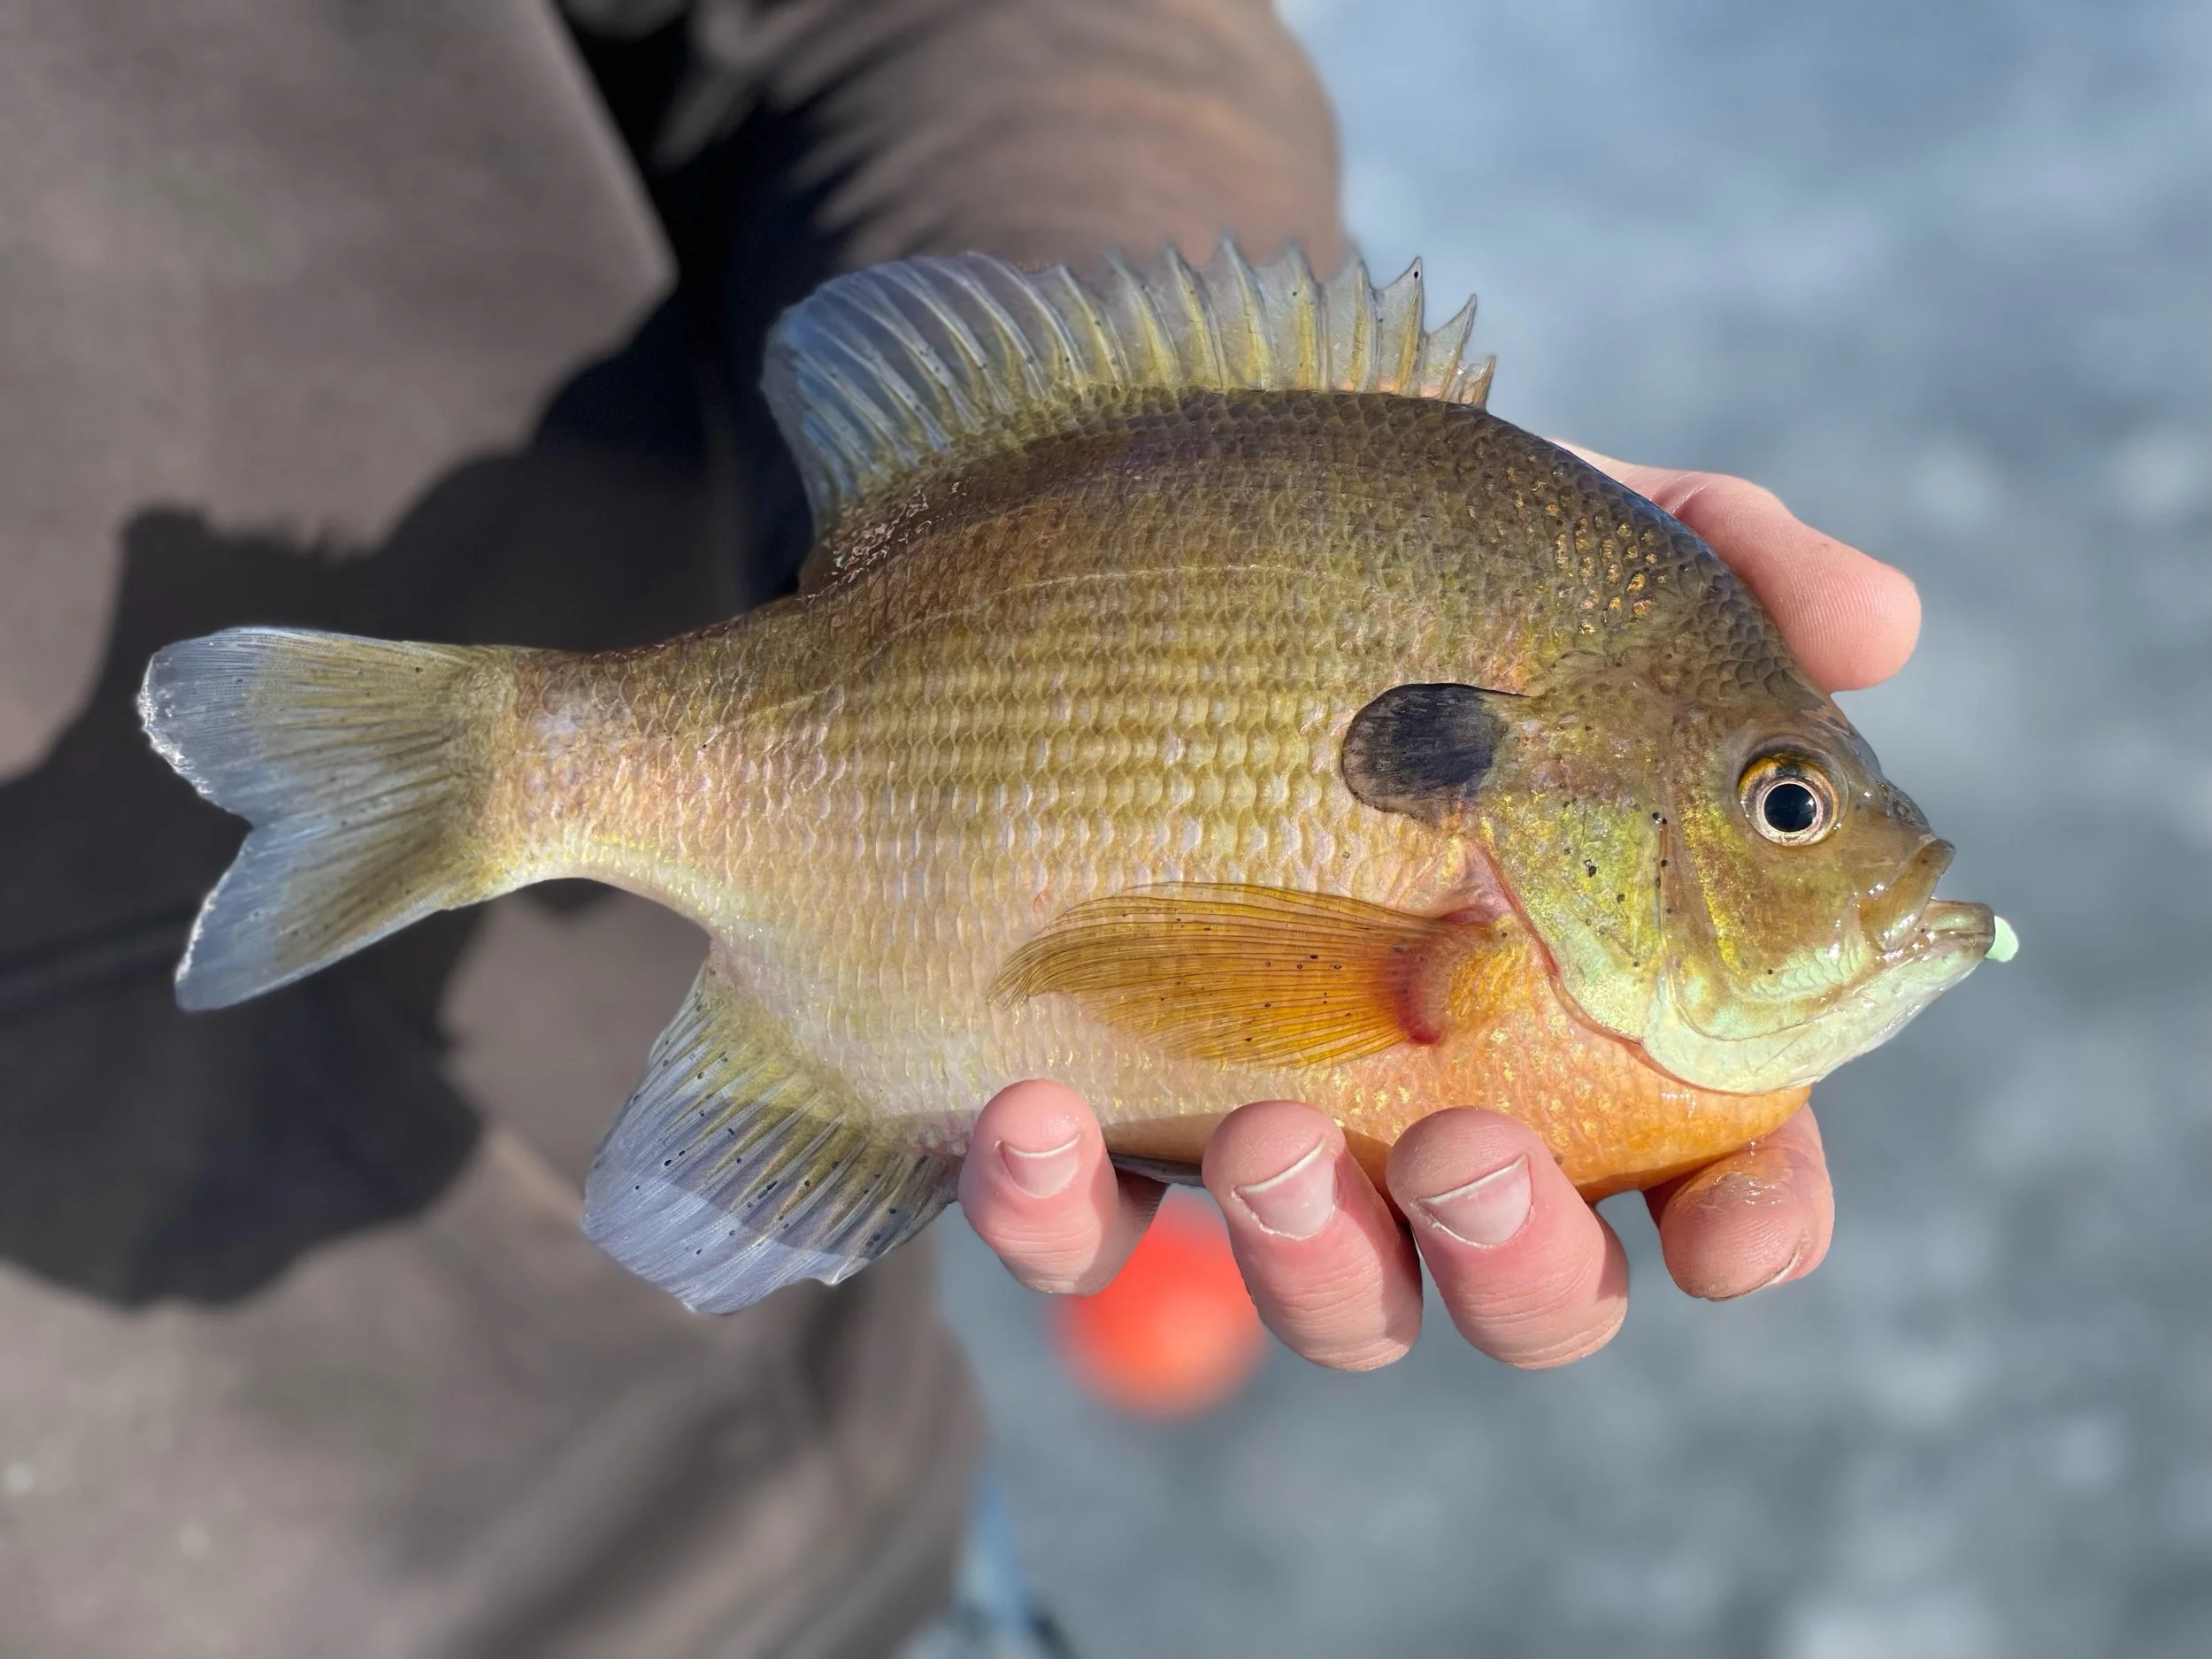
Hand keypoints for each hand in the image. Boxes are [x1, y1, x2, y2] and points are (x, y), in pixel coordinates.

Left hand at [959, 456, 1917, 1370]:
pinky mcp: (1089, 1127)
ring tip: (1264, 1134)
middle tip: (1465, 1148)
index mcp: (1589, 1000)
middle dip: (1518, 1261)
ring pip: (1333, 1297)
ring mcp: (1267, 1127)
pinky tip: (1027, 1117)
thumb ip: (1717, 562)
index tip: (1732, 1228)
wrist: (1101, 546)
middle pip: (1530, 1282)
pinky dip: (1052, 1211)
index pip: (1719, 1159)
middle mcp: (1443, 1096)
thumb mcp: (1532, 538)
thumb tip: (1877, 627)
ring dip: (1310, 1254)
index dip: (1751, 1218)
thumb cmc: (1362, 566)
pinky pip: (1074, 1236)